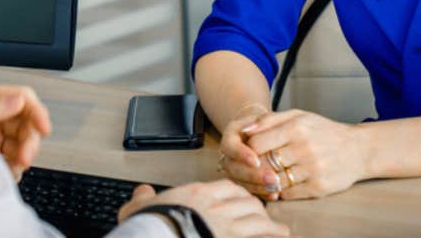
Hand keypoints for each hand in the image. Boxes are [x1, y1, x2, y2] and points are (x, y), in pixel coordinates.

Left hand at [0, 83, 51, 180]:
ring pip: (23, 145)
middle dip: (30, 141)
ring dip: (22, 157)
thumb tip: (18, 100)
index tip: (44, 127)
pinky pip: (13, 162)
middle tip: (25, 156)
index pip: (25, 99)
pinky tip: (6, 172)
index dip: (38, 112)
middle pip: (27, 125)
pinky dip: (13, 169)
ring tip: (13, 167)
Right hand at [118, 179, 290, 237]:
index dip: (238, 195)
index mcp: (197, 196)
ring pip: (257, 220)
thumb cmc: (148, 227)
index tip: (243, 202)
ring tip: (280, 231)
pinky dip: (271, 237)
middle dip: (258, 209)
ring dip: (270, 226)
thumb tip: (142, 193)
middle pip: (246, 202)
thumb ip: (143, 198)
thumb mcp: (140, 208)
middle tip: (265, 217)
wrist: (155, 236)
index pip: (227, 188)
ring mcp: (227, 228)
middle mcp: (215, 208)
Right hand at [218, 104, 282, 200]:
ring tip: (276, 188)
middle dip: (253, 175)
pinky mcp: (242, 182)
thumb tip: (253, 128)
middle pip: (234, 168)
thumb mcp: (264, 119)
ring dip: (258, 187)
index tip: (256, 160)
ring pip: (240, 182)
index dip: (241, 155)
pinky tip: (274, 195)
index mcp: (230, 136)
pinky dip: (261, 194)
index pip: (230, 146)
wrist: (262, 133)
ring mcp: (234, 170)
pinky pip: (248, 192)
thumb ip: (260, 121)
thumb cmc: (265, 124)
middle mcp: (228, 155)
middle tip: (273, 178)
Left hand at [241, 109, 367, 198]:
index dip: (249, 150)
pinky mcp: (319, 188)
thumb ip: (270, 120)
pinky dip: (282, 190)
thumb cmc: (323, 130)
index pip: (257, 144)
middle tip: (257, 164)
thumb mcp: (298, 116)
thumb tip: (245, 131)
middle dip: (257, 166)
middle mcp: (304, 149)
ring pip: (275, 181)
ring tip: (269, 174)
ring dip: (268, 180)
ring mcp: (312, 170)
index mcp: (296, 128)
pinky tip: (284, 182)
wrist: (357, 149)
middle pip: (264, 164)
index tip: (251, 151)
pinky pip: (289, 194)